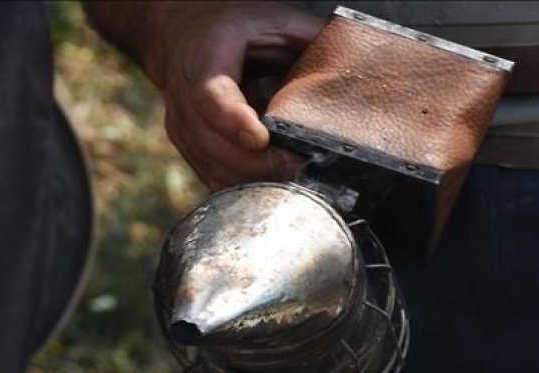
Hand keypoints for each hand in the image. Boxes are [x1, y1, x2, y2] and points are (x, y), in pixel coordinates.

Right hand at [151, 2, 322, 188]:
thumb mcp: (270, 21)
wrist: (183, 38)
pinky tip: (271, 184)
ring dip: (250, 179)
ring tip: (291, 179)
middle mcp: (185, 100)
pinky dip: (241, 184)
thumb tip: (356, 59)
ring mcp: (182, 128)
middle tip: (296, 167)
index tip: (261, 139)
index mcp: (205, 62)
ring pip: (211, 166)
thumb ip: (309, 39)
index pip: (211, 97)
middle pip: (212, 143)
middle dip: (255, 163)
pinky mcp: (188, 148)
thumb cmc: (229, 29)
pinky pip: (211, 175)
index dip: (234, 121)